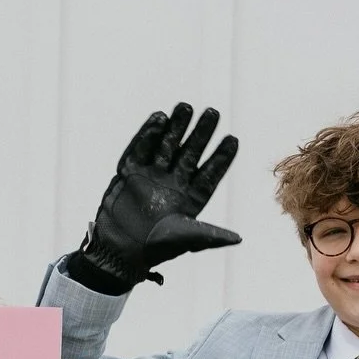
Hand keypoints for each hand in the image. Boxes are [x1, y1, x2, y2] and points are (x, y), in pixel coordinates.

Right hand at [65, 103, 239, 293]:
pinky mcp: (130, 172)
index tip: (233, 139)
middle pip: (190, 153)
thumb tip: (238, 239)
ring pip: (167, 146)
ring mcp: (151, 176)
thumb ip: (211, 235)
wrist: (119, 251)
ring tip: (186, 107)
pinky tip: (160, 118)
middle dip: (201, 134)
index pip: (209, 174)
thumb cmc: (155, 248)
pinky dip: (149, 134)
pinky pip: (140, 148)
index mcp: (189, 199)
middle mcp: (172, 184)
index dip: (221, 158)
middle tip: (213, 112)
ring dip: (177, 127)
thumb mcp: (187, 239)